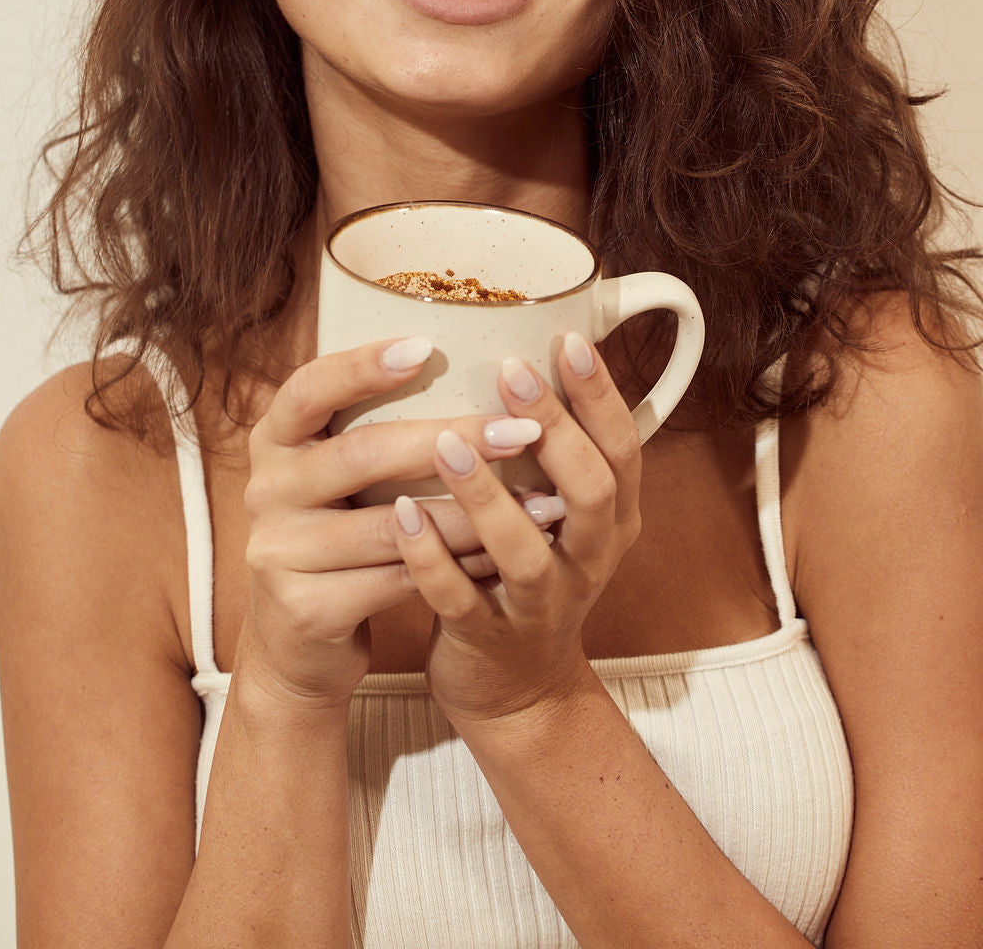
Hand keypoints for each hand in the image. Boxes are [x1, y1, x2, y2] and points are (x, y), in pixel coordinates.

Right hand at [238, 336, 552, 710]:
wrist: (296, 645)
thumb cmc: (338, 536)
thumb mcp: (335, 476)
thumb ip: (373, 428)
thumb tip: (480, 369)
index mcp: (276, 439)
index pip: (310, 387)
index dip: (363, 366)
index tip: (427, 345)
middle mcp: (267, 488)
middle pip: (364, 452)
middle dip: (453, 438)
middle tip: (524, 429)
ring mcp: (279, 550)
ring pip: (393, 525)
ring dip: (474, 512)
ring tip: (541, 502)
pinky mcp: (305, 607)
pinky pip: (399, 579)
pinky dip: (458, 566)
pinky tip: (504, 555)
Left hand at [390, 333, 642, 726]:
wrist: (516, 687)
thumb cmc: (527, 566)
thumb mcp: (559, 508)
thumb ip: (552, 443)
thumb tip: (527, 336)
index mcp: (611, 518)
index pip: (624, 448)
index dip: (600, 394)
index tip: (567, 338)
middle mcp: (587, 560)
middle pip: (590, 493)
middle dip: (554, 429)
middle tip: (510, 369)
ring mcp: (541, 605)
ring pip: (525, 553)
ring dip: (486, 494)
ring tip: (446, 439)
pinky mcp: (489, 640)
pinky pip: (460, 601)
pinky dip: (431, 557)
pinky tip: (399, 514)